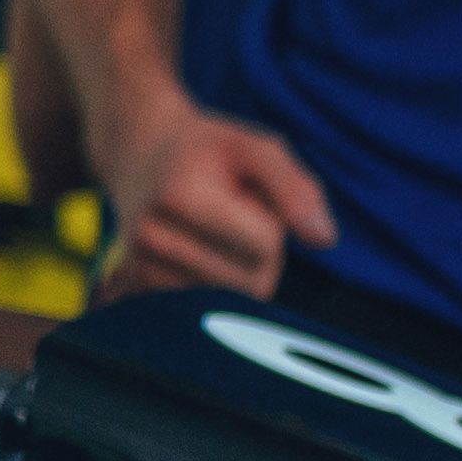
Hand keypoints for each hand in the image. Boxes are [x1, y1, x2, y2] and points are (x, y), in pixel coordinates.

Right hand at [104, 83, 341, 295]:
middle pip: (251, 282)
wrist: (137, 153)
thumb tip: (324, 240)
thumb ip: (295, 190)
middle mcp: (150, 235)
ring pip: (230, 302)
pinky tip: (196, 254)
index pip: (264, 246)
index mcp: (180, 195)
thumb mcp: (256, 149)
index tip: (247, 198)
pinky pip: (206, 311)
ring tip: (213, 233)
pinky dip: (215, 288)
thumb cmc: (209, 151)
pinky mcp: (136, 285)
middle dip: (259, 256)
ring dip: (237, 273)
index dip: (273, 225)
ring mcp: (138, 263)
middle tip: (232, 218)